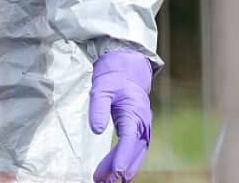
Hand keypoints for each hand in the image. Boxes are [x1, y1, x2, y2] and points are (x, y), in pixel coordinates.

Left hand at [89, 49, 153, 181]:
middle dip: (121, 168)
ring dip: (123, 167)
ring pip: (135, 152)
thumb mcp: (101, 89)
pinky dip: (125, 160)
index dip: (124, 157)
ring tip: (106, 181)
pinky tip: (114, 171)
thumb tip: (96, 130)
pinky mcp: (137, 129)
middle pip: (133, 150)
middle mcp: (142, 123)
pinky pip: (133, 148)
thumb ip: (98, 109)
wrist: (127, 67)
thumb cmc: (113, 77)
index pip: (130, 139)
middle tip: (105, 182)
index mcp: (135, 112)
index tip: (117, 172)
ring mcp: (142, 127)